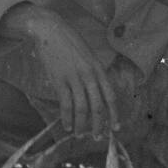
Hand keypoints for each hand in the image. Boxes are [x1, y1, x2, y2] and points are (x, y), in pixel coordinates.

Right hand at [23, 8, 119, 138]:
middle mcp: (90, 75)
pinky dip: (66, 118)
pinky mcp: (59, 80)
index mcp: (99, 69)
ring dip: (81, 125)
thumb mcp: (88, 56)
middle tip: (98, 137)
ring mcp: (74, 78)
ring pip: (82, 108)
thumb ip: (94, 73)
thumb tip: (96, 93)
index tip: (116, 128)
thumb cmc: (70, 42)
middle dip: (99, 124)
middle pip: (98, 105)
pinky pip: (65, 104)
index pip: (111, 96)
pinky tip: (66, 126)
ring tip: (79, 135)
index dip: (114, 114)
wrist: (51, 30)